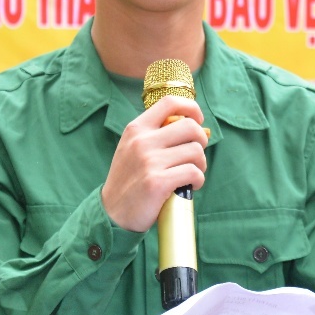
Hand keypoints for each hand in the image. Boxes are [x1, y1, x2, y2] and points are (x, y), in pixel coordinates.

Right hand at [101, 95, 206, 231]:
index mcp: (137, 128)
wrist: (112, 212)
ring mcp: (149, 161)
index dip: (191, 108)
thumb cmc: (130, 179)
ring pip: (196, 151)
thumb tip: (192, 125)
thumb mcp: (133, 147)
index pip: (169, 102)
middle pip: (190, 127)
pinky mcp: (158, 182)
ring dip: (201, 164)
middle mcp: (142, 141)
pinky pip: (193, 173)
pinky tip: (190, 186)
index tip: (198, 120)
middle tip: (195, 155)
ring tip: (191, 173)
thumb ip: (156, 134)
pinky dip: (198, 180)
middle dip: (201, 141)